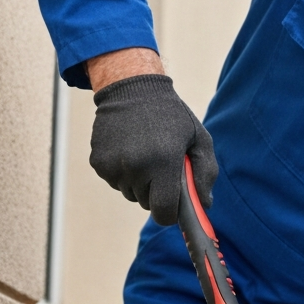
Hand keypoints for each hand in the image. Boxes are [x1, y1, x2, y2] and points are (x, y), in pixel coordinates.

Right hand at [89, 74, 216, 225]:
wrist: (132, 89)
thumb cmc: (172, 116)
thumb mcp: (199, 139)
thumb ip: (205, 174)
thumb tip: (205, 205)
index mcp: (163, 162)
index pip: (163, 212)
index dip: (171, 213)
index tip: (175, 205)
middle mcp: (135, 167)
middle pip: (147, 204)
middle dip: (157, 192)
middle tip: (163, 165)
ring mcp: (113, 166)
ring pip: (131, 194)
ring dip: (140, 183)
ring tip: (146, 153)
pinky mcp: (98, 163)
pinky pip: (115, 182)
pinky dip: (124, 173)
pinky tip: (130, 149)